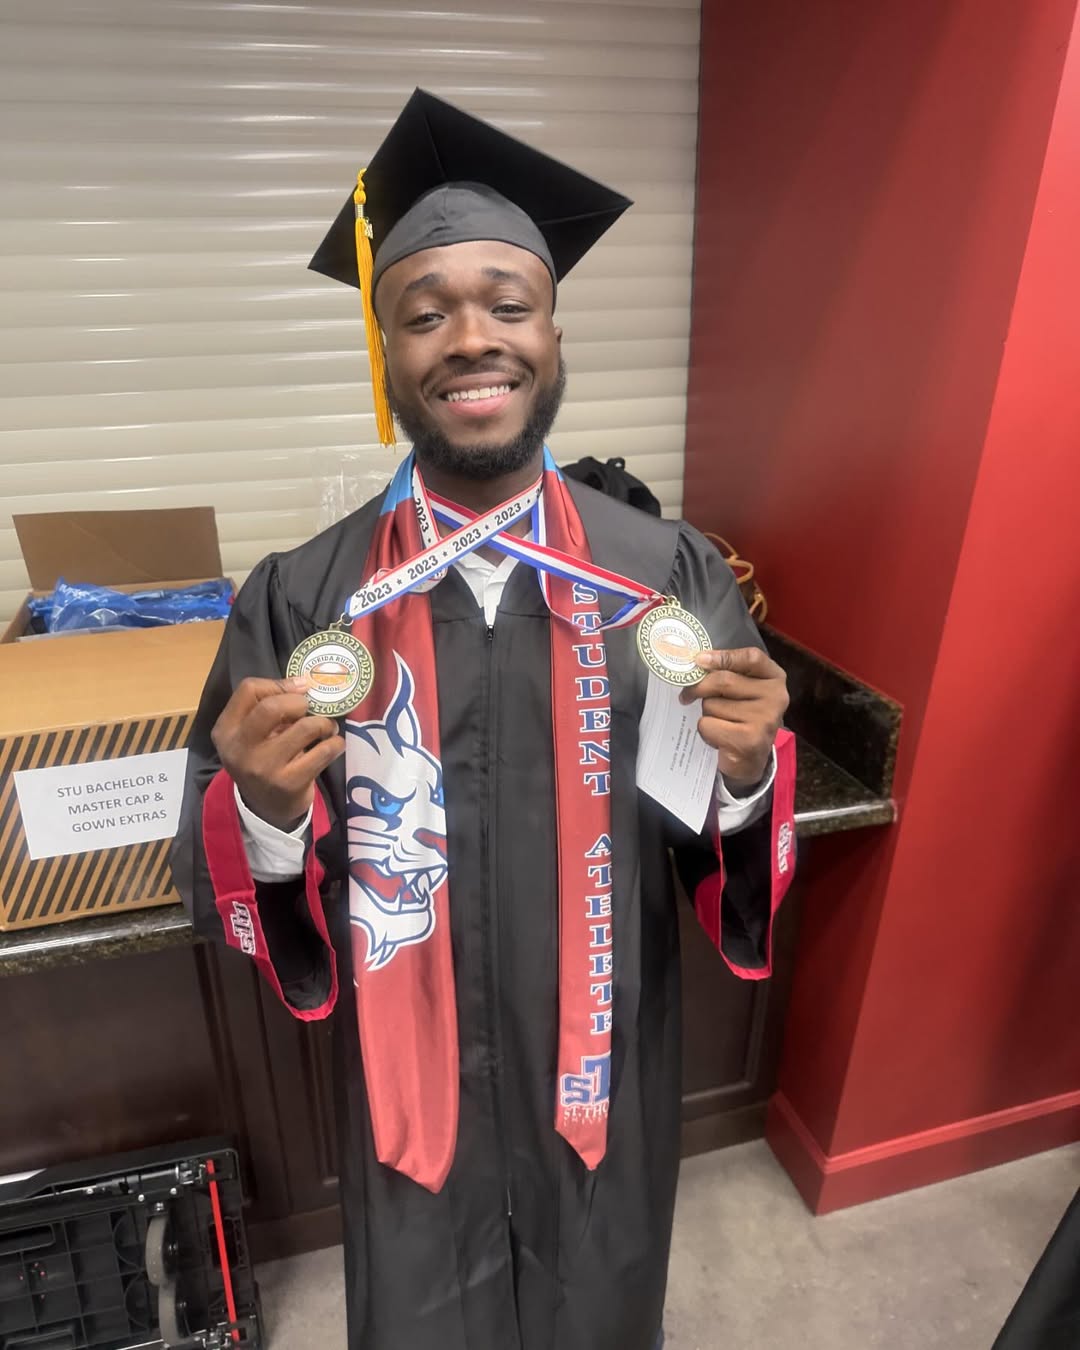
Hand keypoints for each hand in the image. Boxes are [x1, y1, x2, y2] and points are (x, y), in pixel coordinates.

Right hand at [210, 677, 344, 829]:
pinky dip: (335, 743)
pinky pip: (323, 752)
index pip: (248, 689)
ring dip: (324, 723)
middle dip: (299, 702)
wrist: (267, 808)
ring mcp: (264, 768)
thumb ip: (268, 705)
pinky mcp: (289, 784)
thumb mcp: (252, 733)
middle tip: (310, 709)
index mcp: (226, 730)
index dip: (278, 684)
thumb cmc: (263, 759)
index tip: (298, 691)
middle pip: (271, 707)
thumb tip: (303, 682)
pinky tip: (334, 744)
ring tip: (327, 727)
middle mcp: (240, 749)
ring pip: (304, 728)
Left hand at [679, 647, 788, 789]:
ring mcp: (765, 719)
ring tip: (720, 723)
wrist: (750, 759)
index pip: (751, 657)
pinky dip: (705, 731)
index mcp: (774, 678)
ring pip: (713, 704)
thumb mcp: (741, 691)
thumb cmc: (741, 717)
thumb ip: (727, 673)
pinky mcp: (749, 740)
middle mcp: (776, 696)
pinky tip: (719, 737)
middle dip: (700, 688)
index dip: (723, 657)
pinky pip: (708, 724)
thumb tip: (697, 661)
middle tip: (687, 695)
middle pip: (724, 680)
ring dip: (707, 713)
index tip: (699, 660)